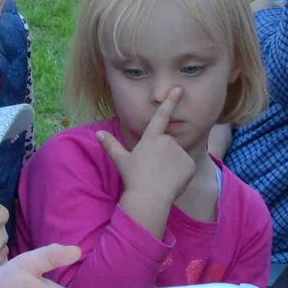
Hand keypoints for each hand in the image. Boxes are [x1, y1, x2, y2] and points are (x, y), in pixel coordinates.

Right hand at [99, 95, 193, 235]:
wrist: (150, 198)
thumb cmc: (133, 178)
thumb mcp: (121, 160)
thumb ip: (111, 145)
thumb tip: (98, 134)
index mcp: (151, 138)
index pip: (161, 116)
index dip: (170, 101)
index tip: (179, 89)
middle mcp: (167, 141)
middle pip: (167, 144)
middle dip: (162, 154)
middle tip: (153, 170)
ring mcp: (180, 152)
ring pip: (177, 156)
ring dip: (171, 164)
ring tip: (161, 177)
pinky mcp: (189, 164)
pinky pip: (186, 167)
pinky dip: (181, 173)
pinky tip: (172, 182)